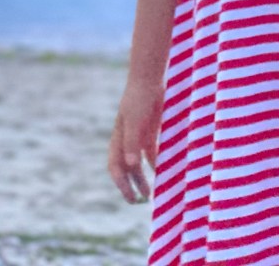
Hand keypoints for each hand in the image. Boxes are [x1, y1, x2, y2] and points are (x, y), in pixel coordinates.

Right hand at [108, 77, 164, 203]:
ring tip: (151, 192)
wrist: (150, 78)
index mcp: (118, 138)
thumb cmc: (139, 98)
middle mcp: (126, 139)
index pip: (116, 167)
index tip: (131, 198)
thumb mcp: (134, 120)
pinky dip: (155, 162)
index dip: (121, 184)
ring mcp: (139, 134)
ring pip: (138, 162)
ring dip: (143, 177)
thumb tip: (132, 166)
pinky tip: (163, 171)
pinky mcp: (150, 129)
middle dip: (132, 185)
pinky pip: (151, 151)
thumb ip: (132, 142)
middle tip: (141, 200)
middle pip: (127, 168)